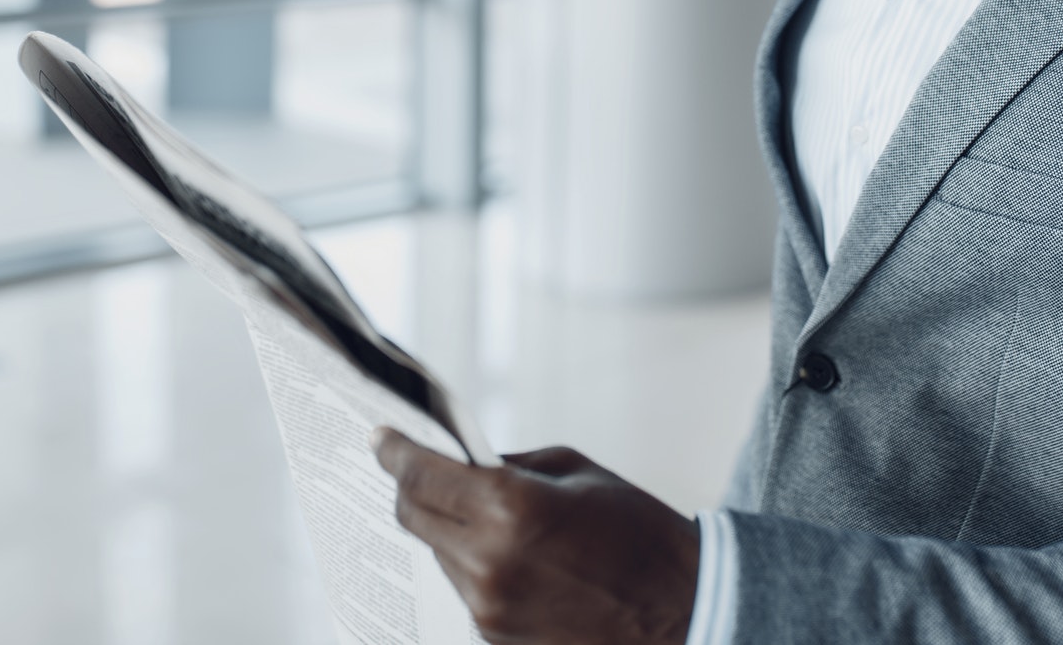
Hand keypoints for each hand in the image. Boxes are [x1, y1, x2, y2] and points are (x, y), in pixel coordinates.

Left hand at [372, 428, 700, 643]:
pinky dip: (474, 564)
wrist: (682, 609)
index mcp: (509, 510)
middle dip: (411, 488)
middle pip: (415, 518)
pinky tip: (507, 555)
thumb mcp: (574, 472)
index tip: (380, 438)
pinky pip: (465, 588)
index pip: (421, 478)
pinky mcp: (496, 638)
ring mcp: (489, 608)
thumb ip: (509, 466)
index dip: (394, 452)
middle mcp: (488, 563)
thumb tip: (462, 465)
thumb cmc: (637, 530)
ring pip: (439, 554)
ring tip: (481, 515)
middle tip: (414, 467)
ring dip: (448, 530)